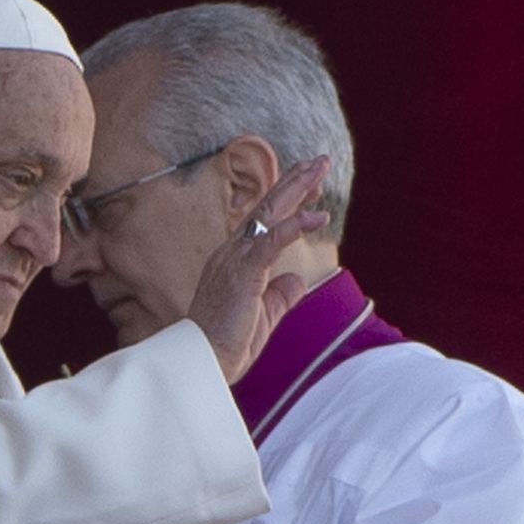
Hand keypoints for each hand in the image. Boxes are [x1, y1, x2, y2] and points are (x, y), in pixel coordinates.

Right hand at [188, 156, 331, 383]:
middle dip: (294, 182)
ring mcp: (235, 260)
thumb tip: (296, 279)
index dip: (288, 201)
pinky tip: (317, 214)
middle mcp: (232, 253)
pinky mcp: (243, 273)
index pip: (264, 223)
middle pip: (267, 208)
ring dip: (296, 189)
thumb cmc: (227, 343)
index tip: (310, 185)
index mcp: (234, 261)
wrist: (204, 362)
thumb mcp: (263, 315)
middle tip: (318, 162)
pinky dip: (295, 225)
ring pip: (269, 215)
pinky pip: (272, 241)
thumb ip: (280, 294)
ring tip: (318, 169)